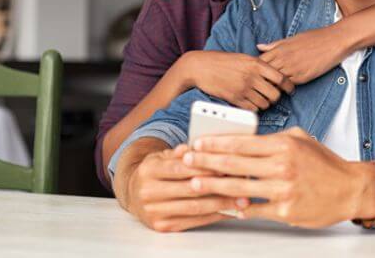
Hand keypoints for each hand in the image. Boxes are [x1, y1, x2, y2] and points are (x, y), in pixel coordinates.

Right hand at [126, 144, 248, 231]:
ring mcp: (154, 211)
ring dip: (221, 204)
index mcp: (149, 170)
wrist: (132, 193)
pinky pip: (193, 221)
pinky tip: (228, 210)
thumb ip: (182, 151)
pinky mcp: (161, 226)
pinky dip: (213, 216)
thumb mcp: (163, 156)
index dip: (205, 167)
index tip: (227, 165)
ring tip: (242, 199)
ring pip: (194, 208)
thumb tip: (200, 147)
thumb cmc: (156, 171)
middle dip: (218, 186)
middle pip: (190, 189)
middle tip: (242, 182)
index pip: (181, 168)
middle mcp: (148, 192)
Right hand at [175, 51, 294, 111]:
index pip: (281, 78)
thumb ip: (259, 65)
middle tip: (271, 96)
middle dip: (275, 97)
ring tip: (260, 99)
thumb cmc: (222, 61)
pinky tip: (250, 103)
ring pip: (265, 104)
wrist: (201, 67)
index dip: (289, 86)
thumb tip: (274, 74)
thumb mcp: (243, 57)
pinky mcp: (235, 99)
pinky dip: (254, 108)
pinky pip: (252, 109)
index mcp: (256, 64)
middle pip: (275, 94)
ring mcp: (243, 89)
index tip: (290, 90)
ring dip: (265, 104)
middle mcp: (252, 77)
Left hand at [183, 127, 374, 227]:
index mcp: (284, 145)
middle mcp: (282, 166)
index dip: (216, 143)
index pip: (242, 142)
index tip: (198, 143)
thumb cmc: (324, 163)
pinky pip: (254, 210)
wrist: (349, 189)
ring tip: (195, 182)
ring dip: (213, 185)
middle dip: (206, 162)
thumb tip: (245, 139)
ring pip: (239, 187)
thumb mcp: (300, 139)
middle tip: (186, 160)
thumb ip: (273, 138)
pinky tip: (221, 204)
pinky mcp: (285, 212)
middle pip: (234, 164)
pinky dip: (236, 207)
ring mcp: (283, 191)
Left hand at [257, 23, 352, 84]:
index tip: (257, 72)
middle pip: (264, 74)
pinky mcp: (302, 77)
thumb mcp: (292, 38)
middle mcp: (284, 59)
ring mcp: (292, 69)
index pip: (259, 62)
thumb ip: (274, 45)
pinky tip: (285, 87)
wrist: (333, 41)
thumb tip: (259, 46)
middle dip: (262, 79)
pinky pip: (288, 85)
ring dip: (273, 85)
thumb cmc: (314, 38)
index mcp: (279, 49)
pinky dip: (285, 87)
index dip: (257, 68)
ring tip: (272, 87)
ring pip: (275, 81)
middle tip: (261, 83)